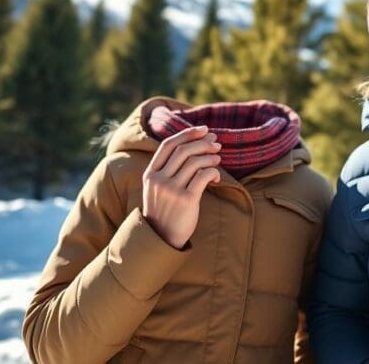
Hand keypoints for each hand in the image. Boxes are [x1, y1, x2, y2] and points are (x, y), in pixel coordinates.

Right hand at [142, 126, 221, 248]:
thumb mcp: (158, 188)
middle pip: (184, 150)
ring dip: (210, 157)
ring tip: (218, 158)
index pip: (169, 145)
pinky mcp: (186, 200)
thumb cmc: (165, 210)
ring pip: (195, 161)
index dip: (188, 133)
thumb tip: (195, 144)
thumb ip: (168, 169)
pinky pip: (204, 176)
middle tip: (216, 143)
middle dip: (203, 143)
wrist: (161, 239)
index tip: (204, 129)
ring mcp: (171, 190)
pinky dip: (213, 171)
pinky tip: (217, 176)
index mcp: (150, 174)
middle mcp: (159, 180)